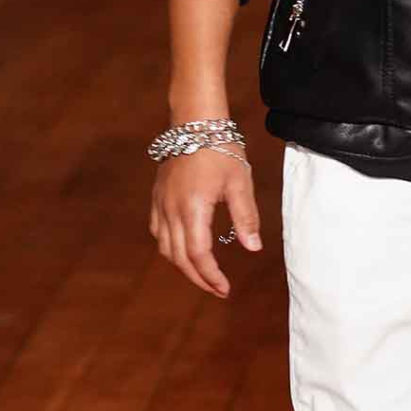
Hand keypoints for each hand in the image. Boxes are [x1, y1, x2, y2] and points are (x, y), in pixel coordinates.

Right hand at [150, 148, 262, 297]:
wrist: (195, 121)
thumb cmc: (221, 148)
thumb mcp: (240, 182)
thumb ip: (245, 217)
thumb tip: (253, 248)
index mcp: (192, 208)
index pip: (198, 255)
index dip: (211, 276)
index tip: (225, 289)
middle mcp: (171, 209)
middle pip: (179, 257)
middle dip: (199, 278)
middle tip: (218, 289)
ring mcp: (161, 203)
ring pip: (165, 247)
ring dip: (183, 265)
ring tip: (203, 273)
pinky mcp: (157, 196)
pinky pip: (158, 231)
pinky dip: (170, 246)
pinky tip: (183, 249)